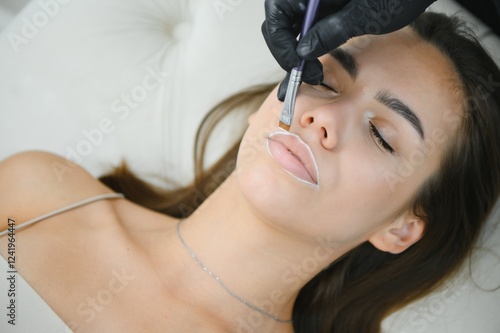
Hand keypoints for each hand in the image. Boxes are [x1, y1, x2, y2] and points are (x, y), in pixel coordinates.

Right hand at [262, 0, 436, 99]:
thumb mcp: (366, 15)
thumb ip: (330, 32)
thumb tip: (303, 53)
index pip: (276, 13)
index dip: (282, 44)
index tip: (297, 66)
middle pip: (280, 19)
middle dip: (288, 49)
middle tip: (305, 75)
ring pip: (293, 24)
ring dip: (298, 50)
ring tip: (311, 75)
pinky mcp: (329, 3)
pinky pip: (310, 23)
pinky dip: (310, 43)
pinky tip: (312, 63)